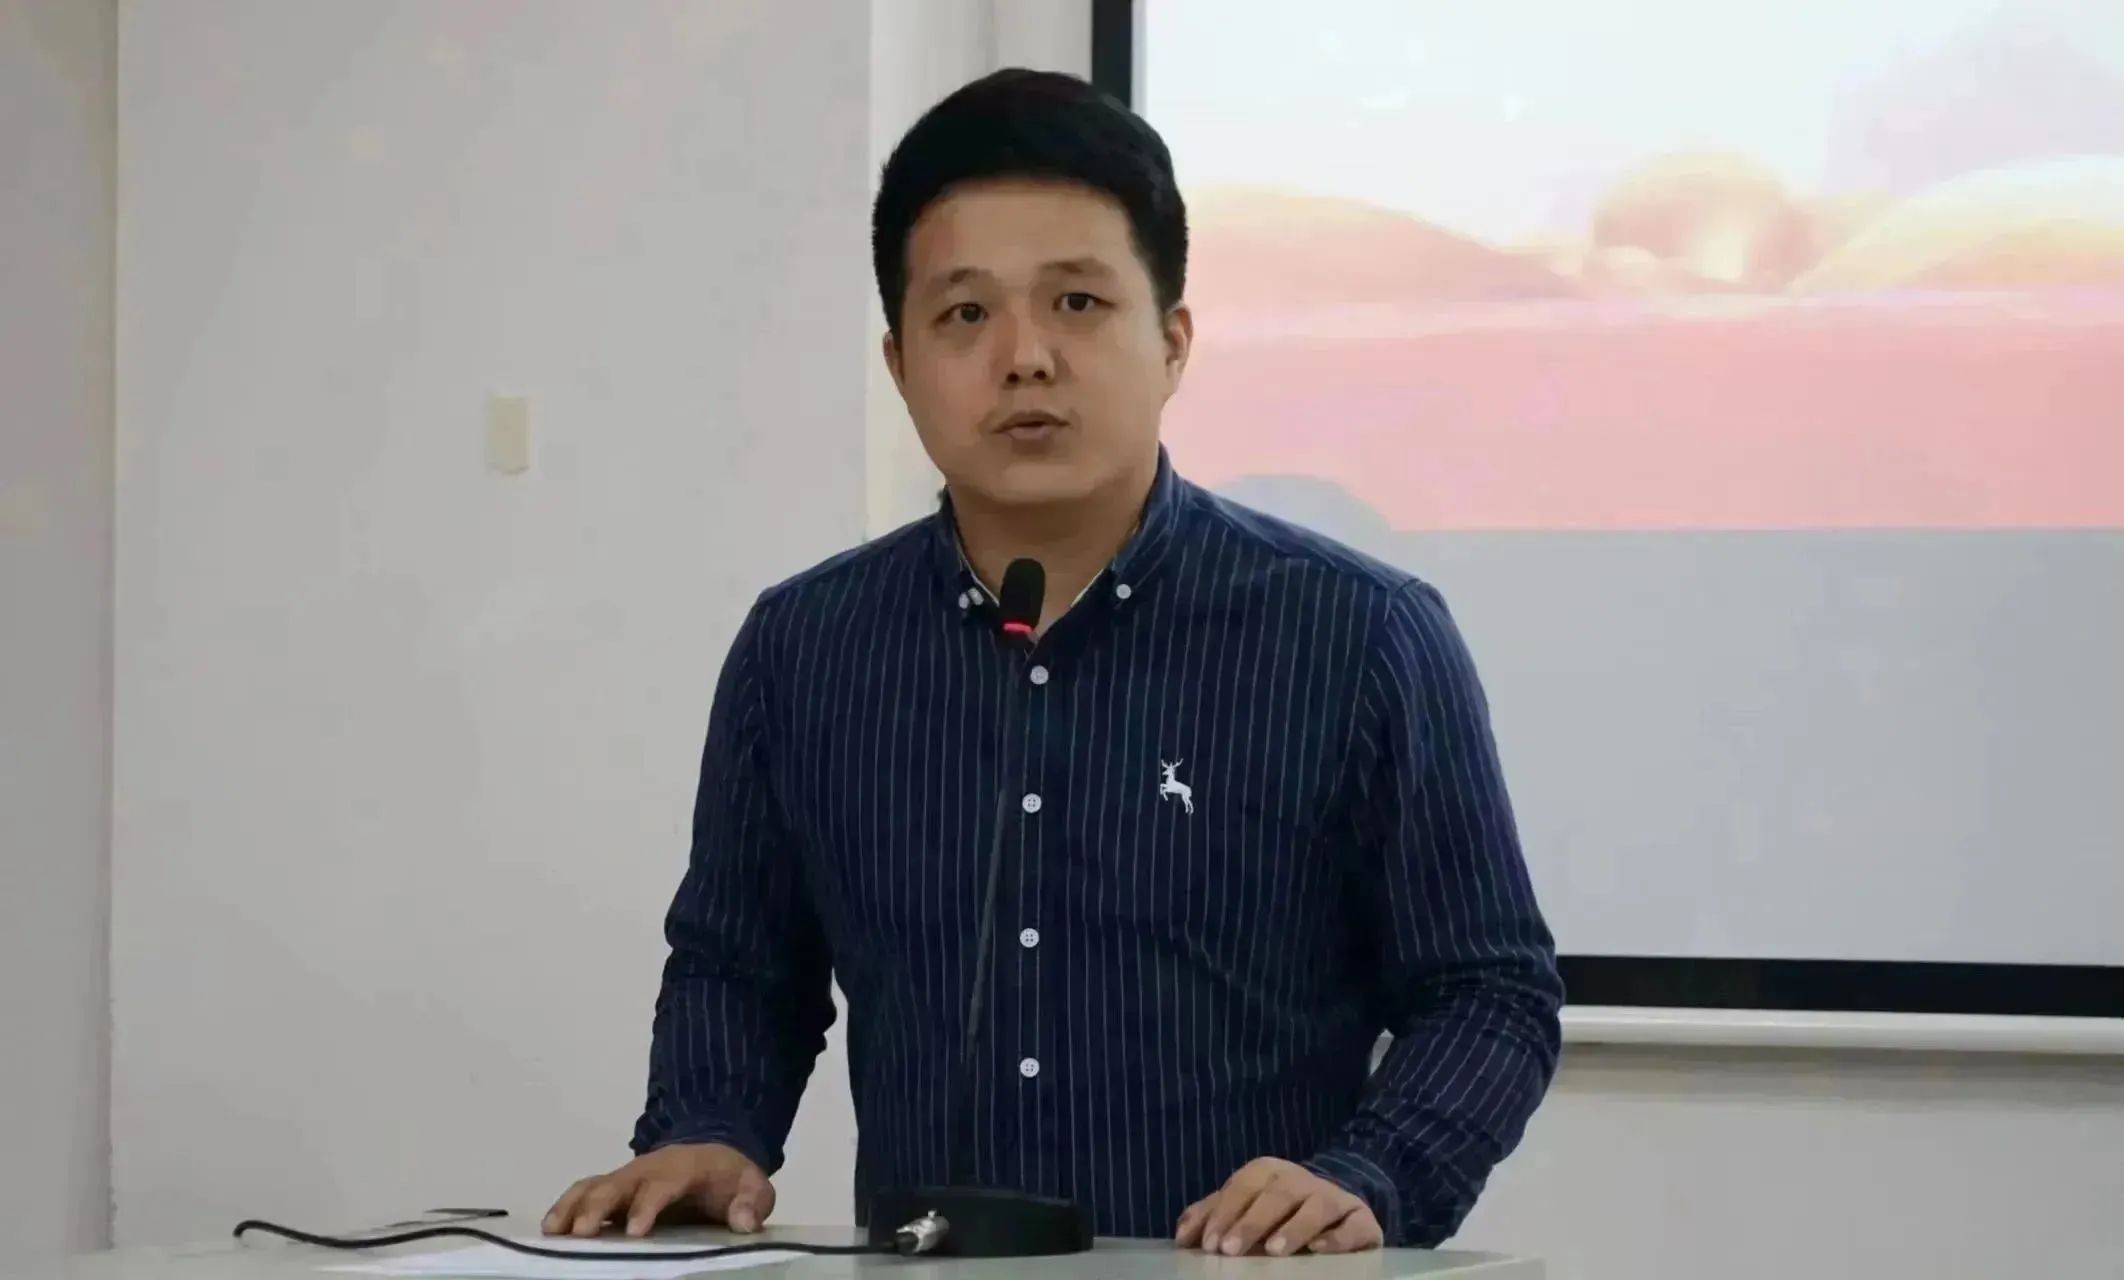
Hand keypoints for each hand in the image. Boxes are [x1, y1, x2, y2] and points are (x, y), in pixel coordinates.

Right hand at [542, 1143, 774, 1238]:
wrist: (714, 1151)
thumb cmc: (730, 1178)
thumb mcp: (754, 1186)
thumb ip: (752, 1202)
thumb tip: (744, 1222)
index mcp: (683, 1168)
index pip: (662, 1185)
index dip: (647, 1206)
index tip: (635, 1232)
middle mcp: (648, 1169)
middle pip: (617, 1183)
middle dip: (598, 1207)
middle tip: (581, 1234)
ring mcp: (628, 1178)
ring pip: (594, 1185)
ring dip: (573, 1206)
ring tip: (553, 1232)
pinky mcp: (615, 1189)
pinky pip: (585, 1192)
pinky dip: (566, 1207)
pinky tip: (551, 1229)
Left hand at [1174, 1157, 1383, 1256]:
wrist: (1338, 1208)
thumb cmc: (1279, 1212)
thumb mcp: (1243, 1209)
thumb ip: (1212, 1217)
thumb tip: (1182, 1237)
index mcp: (1269, 1172)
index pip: (1243, 1186)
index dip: (1224, 1213)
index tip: (1209, 1245)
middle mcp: (1302, 1180)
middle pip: (1276, 1194)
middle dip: (1251, 1222)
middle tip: (1229, 1251)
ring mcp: (1334, 1198)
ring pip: (1315, 1206)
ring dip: (1294, 1227)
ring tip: (1274, 1251)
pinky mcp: (1362, 1221)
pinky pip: (1352, 1225)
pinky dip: (1337, 1237)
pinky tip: (1319, 1249)